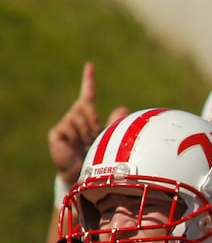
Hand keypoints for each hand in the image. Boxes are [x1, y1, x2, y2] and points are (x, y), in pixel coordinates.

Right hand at [47, 62, 128, 187]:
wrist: (85, 176)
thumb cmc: (98, 158)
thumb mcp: (109, 139)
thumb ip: (114, 123)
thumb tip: (123, 108)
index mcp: (88, 118)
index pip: (88, 95)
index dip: (88, 81)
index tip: (90, 66)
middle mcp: (75, 118)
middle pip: (85, 106)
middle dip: (93, 120)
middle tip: (95, 136)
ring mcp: (65, 125)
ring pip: (78, 117)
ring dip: (86, 131)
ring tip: (86, 145)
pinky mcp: (56, 134)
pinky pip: (68, 127)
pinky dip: (76, 136)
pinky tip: (75, 146)